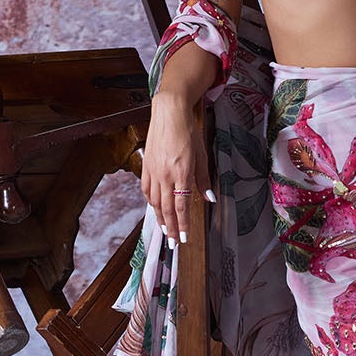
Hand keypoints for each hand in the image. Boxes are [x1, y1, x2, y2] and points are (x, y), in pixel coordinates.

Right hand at [141, 92, 213, 246]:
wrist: (169, 112)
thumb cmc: (188, 130)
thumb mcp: (201, 154)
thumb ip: (203, 179)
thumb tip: (209, 199)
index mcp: (181, 172)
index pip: (181, 206)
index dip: (182, 224)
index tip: (183, 238)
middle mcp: (165, 175)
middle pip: (166, 208)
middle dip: (170, 227)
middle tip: (172, 243)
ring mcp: (153, 170)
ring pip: (155, 201)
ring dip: (160, 218)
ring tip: (164, 230)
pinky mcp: (147, 165)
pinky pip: (147, 189)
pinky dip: (151, 202)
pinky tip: (155, 207)